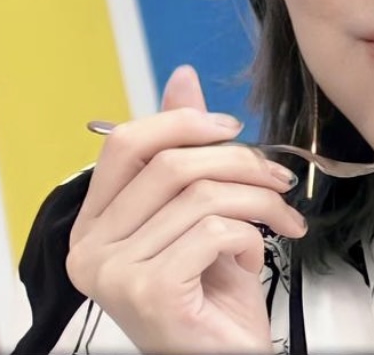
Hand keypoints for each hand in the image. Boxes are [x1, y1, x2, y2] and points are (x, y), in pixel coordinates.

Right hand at [66, 66, 307, 352]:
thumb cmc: (213, 294)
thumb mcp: (200, 212)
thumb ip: (185, 150)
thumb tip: (183, 78)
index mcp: (94, 222)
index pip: (124, 143)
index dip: (184, 122)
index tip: (232, 128)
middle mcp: (91, 249)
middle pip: (171, 163)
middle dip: (241, 162)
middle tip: (278, 178)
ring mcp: (114, 274)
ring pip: (202, 195)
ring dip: (260, 201)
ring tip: (282, 220)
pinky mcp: (150, 292)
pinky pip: (215, 231)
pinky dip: (251, 237)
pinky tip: (255, 257)